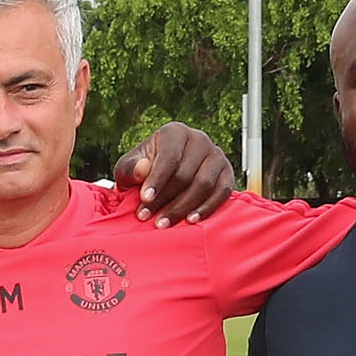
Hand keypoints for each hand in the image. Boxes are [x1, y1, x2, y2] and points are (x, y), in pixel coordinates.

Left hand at [114, 123, 236, 225]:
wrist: (164, 175)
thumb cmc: (143, 169)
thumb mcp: (128, 168)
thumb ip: (130, 168)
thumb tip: (142, 170)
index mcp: (174, 132)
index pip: (169, 157)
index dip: (157, 180)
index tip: (144, 199)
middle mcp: (199, 139)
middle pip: (186, 174)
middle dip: (165, 199)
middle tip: (147, 217)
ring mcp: (216, 155)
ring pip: (204, 184)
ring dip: (183, 207)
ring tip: (164, 223)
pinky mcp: (227, 172)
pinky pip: (223, 191)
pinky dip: (208, 208)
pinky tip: (191, 220)